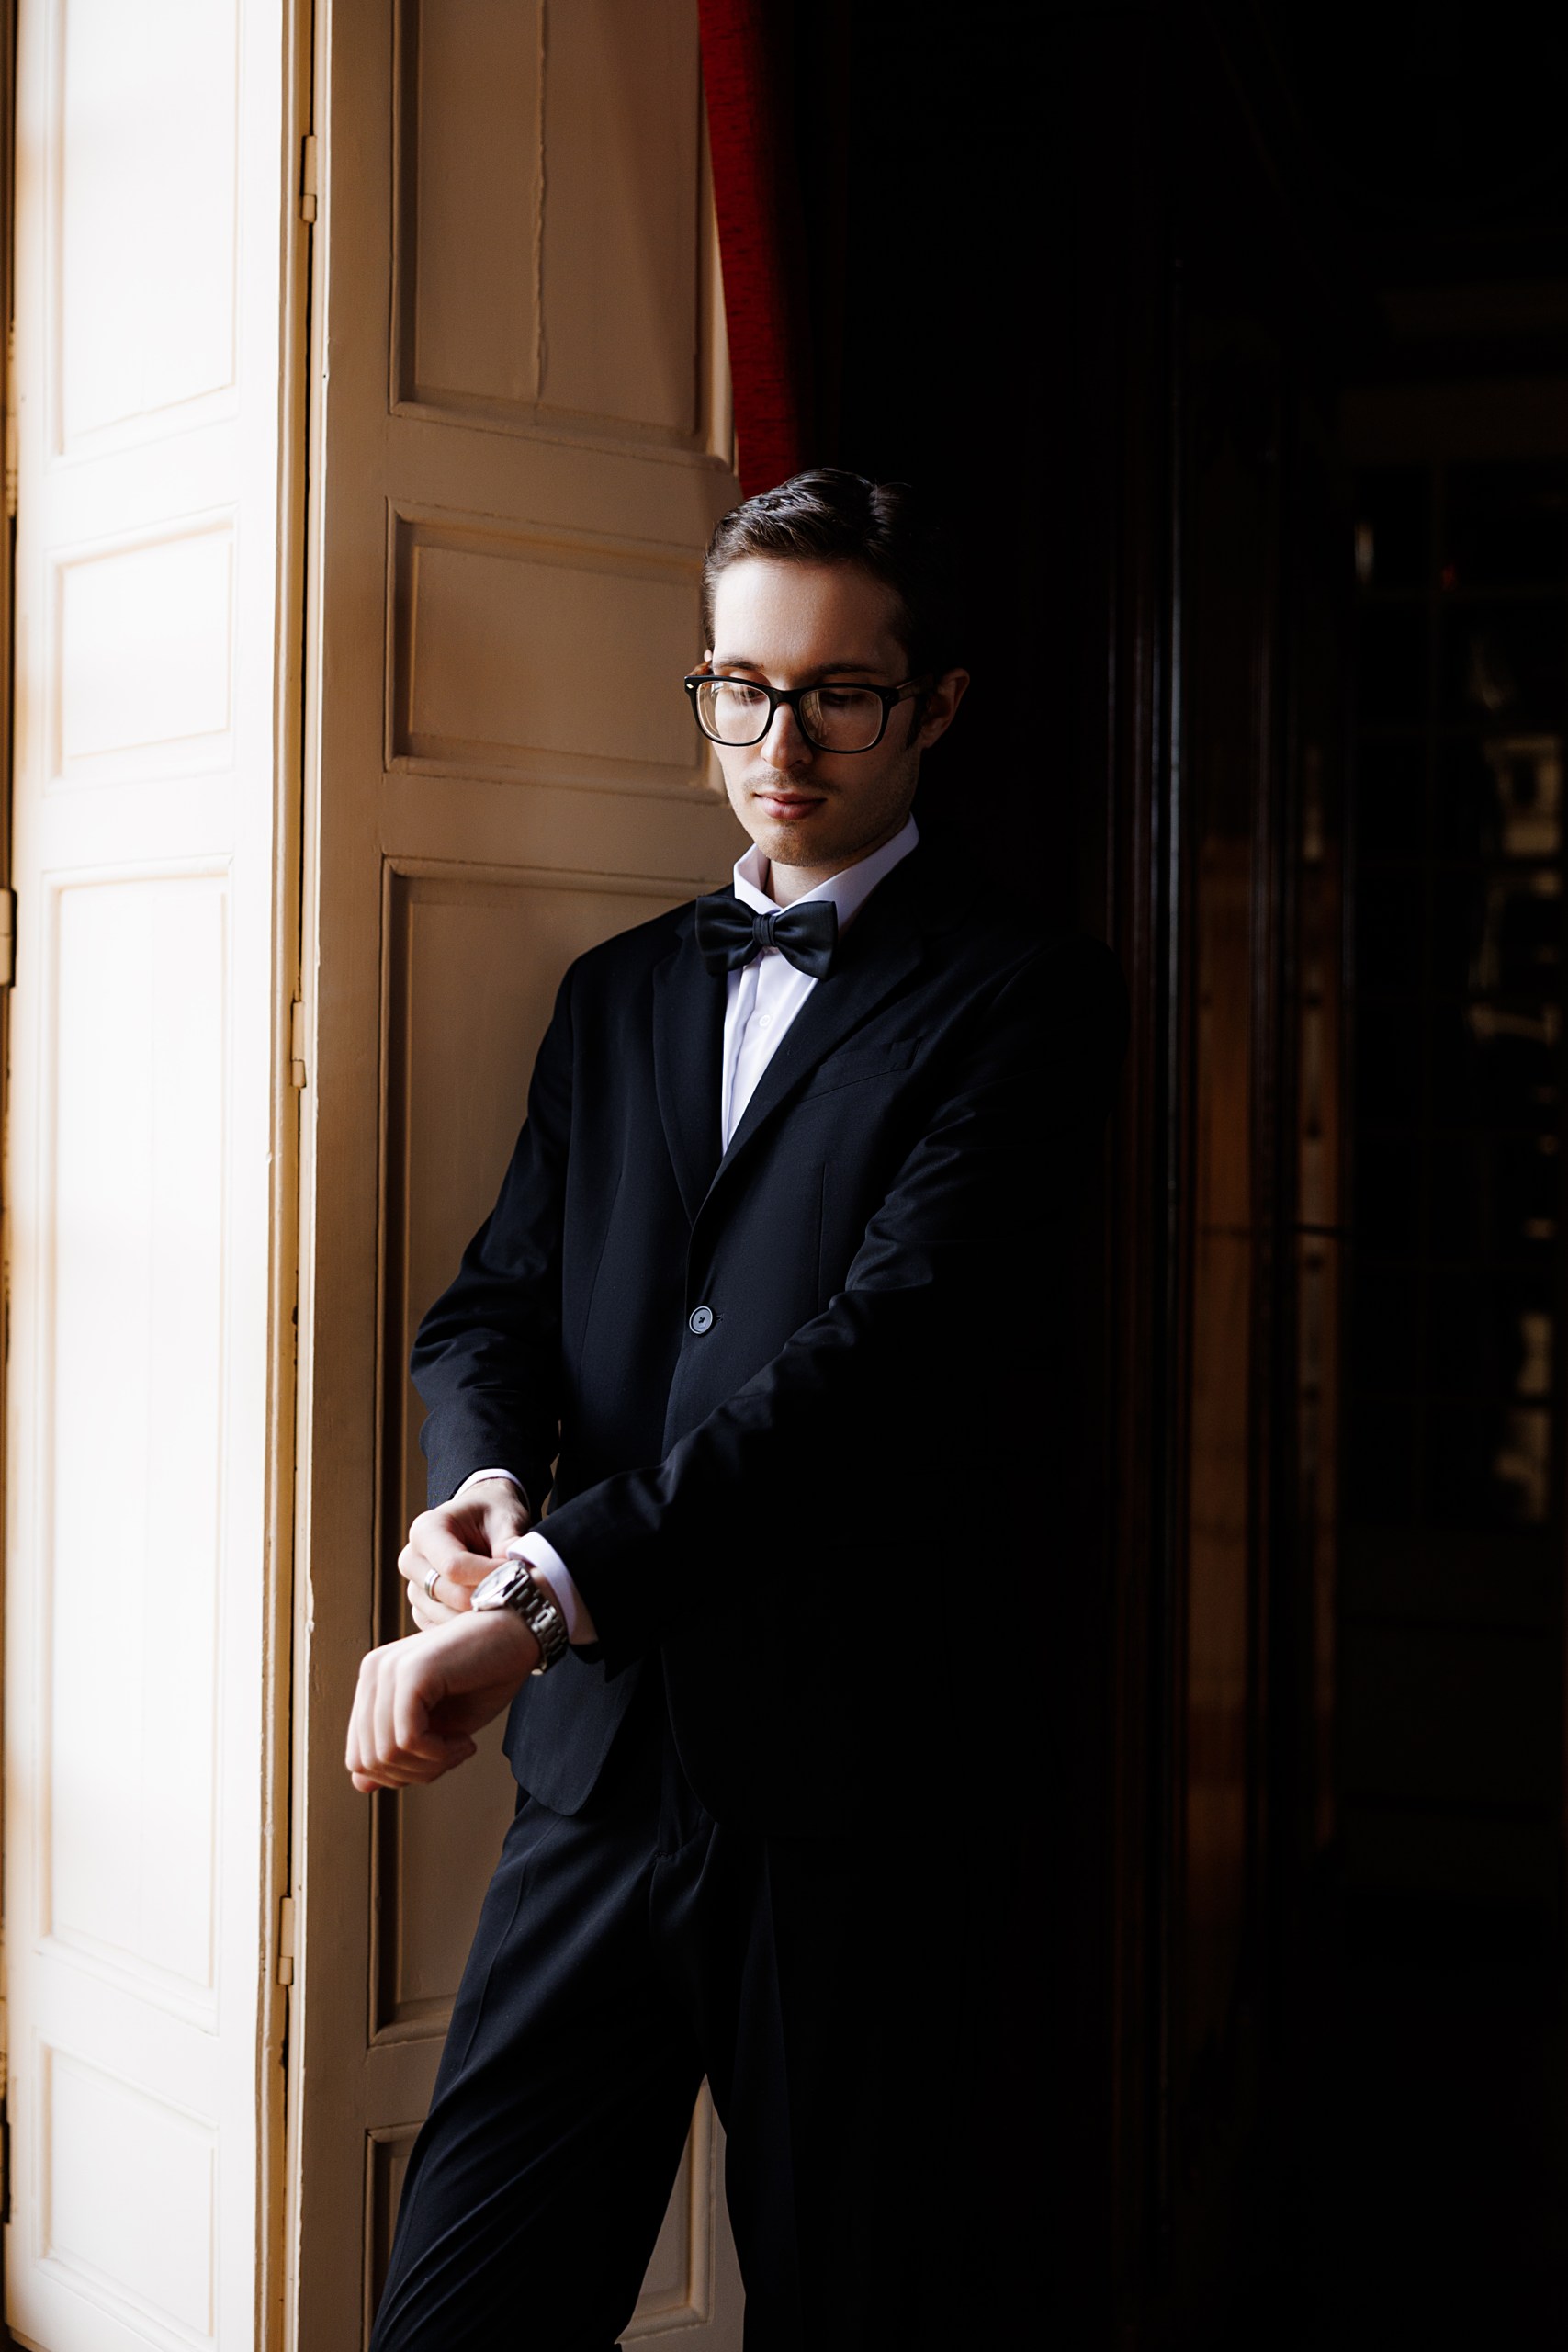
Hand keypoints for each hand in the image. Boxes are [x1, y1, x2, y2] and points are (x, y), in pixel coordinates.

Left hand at [345, 1608, 538, 1790]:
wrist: (521, 1633)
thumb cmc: (485, 1677)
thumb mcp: (437, 1725)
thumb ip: (396, 1749)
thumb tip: (361, 1784)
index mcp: (374, 1683)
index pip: (357, 1757)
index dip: (399, 1775)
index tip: (438, 1759)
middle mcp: (373, 1672)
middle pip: (367, 1761)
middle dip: (415, 1773)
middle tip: (453, 1755)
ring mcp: (389, 1669)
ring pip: (386, 1754)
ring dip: (431, 1764)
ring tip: (462, 1745)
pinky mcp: (412, 1672)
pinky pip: (409, 1739)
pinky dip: (440, 1754)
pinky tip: (466, 1741)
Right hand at [400, 1479, 530, 1630]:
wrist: (477, 1523)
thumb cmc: (490, 1517)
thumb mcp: (504, 1518)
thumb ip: (511, 1541)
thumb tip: (519, 1564)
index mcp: (425, 1531)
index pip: (453, 1566)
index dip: (489, 1575)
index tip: (520, 1574)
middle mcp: (412, 1561)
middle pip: (451, 1595)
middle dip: (490, 1596)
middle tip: (520, 1590)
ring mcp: (414, 1589)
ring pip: (448, 1618)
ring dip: (483, 1613)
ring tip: (508, 1597)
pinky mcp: (422, 1610)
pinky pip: (445, 1629)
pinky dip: (472, 1626)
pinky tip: (492, 1609)